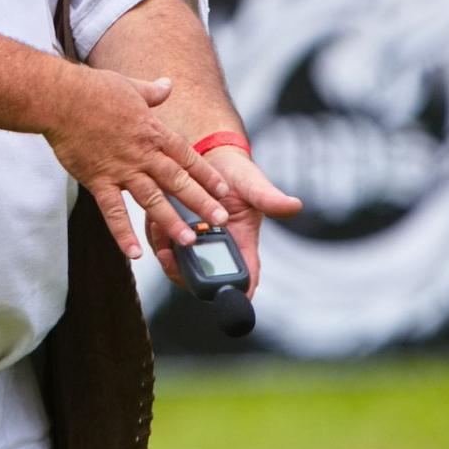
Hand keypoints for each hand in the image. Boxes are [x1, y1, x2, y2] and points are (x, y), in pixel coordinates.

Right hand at [43, 70, 233, 260]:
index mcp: (152, 131)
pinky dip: (123, 233)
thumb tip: (169, 84)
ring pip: (151, 199)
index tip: (224, 190)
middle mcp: (142, 154)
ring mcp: (120, 169)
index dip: (206, 174)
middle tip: (221, 221)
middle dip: (201, 202)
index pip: (186, 156)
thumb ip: (153, 92)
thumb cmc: (93, 89)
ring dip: (170, 221)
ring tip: (188, 241)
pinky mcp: (97, 180)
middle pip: (177, 181)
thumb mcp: (131, 86)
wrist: (61, 99)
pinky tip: (134, 253)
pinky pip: (113, 212)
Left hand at [148, 146, 301, 298]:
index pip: (245, 279)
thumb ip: (269, 198)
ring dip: (170, 258)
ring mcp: (195, 243)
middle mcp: (218, 249)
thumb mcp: (253, 184)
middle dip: (188, 276)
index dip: (236, 293)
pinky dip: (158, 239)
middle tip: (175, 260)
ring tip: (164, 240)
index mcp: (242, 244)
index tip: (223, 290)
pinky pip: (163, 246)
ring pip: (180, 267)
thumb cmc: (237, 174)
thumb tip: (293, 205)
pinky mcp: (174, 232)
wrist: (210, 155)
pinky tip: (155, 223)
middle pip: (205, 281)